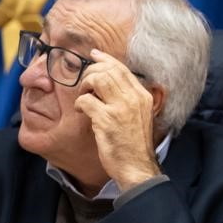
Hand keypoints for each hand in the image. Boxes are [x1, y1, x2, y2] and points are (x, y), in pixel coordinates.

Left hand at [75, 49, 163, 189]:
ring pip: (98, 79)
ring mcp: (120, 108)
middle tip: (84, 83)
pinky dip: (80, 103)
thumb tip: (109, 83)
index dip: (105, 59)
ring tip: (83, 96)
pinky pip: (86, 100)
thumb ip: (129, 99)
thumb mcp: (140, 116)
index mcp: (143, 96)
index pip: (122, 69)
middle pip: (108, 70)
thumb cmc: (135, 145)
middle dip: (91, 72)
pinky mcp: (106, 120)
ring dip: (85, 84)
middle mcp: (134, 98)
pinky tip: (81, 110)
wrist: (137, 167)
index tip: (94, 55)